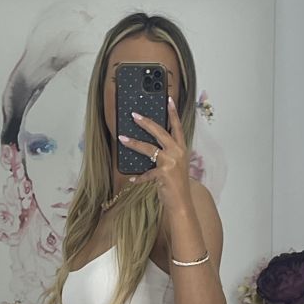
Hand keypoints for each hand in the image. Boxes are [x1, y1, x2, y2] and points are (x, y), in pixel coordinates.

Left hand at [118, 96, 192, 216]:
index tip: (168, 99)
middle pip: (160, 132)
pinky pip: (145, 173)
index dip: (173, 113)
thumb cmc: (177, 185)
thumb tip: (150, 148)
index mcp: (181, 149)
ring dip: (133, 143)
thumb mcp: (175, 166)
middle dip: (146, 122)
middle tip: (134, 115)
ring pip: (148, 148)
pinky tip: (132, 179)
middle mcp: (178, 152)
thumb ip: (166, 155)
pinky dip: (138, 178)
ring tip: (122, 138)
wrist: (182, 204)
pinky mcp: (163, 173)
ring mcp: (171, 162)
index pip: (177, 127)